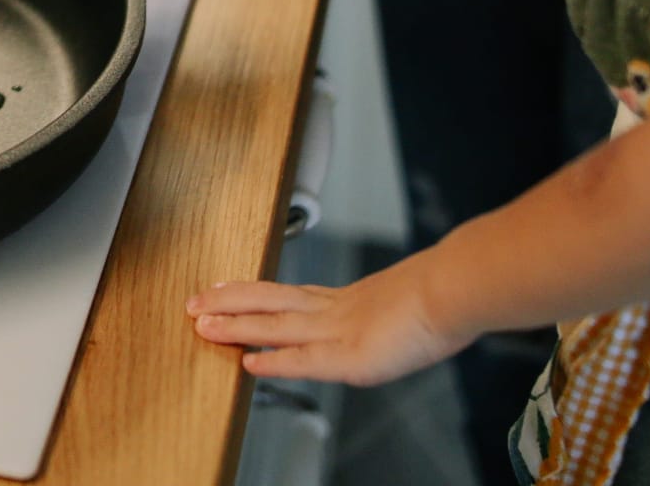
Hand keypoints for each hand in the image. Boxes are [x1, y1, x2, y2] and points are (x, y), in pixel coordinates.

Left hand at [187, 262, 470, 385]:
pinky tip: (247, 363)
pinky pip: (303, 360)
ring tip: (202, 325)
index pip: (288, 295)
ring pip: (275, 324)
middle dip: (228, 303)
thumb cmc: (443, 295)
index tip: (225, 287)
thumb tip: (400, 315)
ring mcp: (339, 331)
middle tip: (194, 302)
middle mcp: (334, 310)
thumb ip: (391, 311)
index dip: (253, 293)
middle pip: (269, 301)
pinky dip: (274, 360)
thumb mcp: (409, 301)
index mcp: (347, 299)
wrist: (456, 290)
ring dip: (235, 326)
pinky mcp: (351, 357)